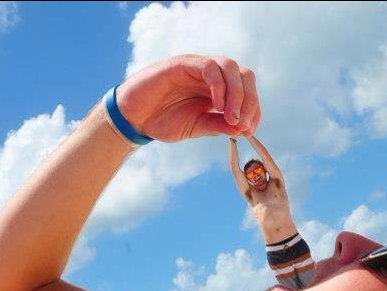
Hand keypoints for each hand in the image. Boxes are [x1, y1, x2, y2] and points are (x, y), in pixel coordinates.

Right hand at [116, 55, 258, 142]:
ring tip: (231, 117)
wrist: (133, 119)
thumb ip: (218, 125)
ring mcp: (197, 67)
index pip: (246, 91)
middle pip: (243, 76)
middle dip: (249, 100)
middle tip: (242, 124)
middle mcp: (210, 75)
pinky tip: (217, 106)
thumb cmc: (162, 121)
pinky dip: (219, 86)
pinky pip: (209, 68)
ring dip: (237, 94)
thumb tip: (242, 129)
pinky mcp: (182, 64)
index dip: (252, 109)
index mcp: (217, 89)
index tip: (249, 130)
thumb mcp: (196, 127)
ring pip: (230, 68)